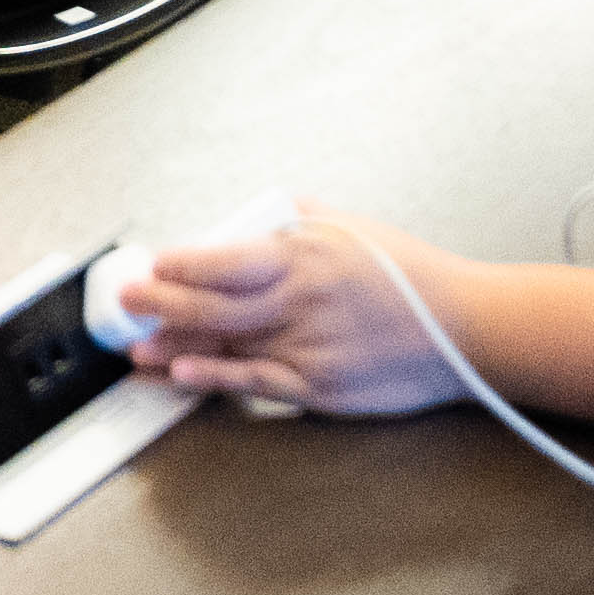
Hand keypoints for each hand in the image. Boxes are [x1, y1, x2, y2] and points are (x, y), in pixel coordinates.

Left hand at [110, 206, 462, 415]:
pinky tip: (183, 377)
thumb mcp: (356, 228)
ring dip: (173, 347)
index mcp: (303, 255)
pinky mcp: (319, 387)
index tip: (151, 264)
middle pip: (209, 305)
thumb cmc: (414, 278)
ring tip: (136, 348)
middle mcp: (298, 301)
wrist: (467, 331)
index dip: (179, 265)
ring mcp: (307, 347)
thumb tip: (275, 207)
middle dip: (158, 304)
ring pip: (223, 346)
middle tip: (125, 303)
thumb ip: (305, 218)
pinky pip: (254, 383)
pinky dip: (214, 380)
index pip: (222, 259)